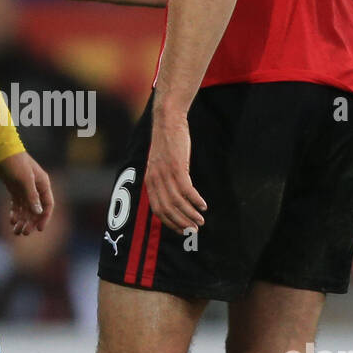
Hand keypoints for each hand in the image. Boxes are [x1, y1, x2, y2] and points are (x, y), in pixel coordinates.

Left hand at [0, 150, 53, 234]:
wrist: (0, 151)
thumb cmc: (15, 162)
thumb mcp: (25, 179)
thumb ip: (32, 196)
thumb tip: (38, 213)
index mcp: (43, 184)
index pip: (48, 205)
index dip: (44, 218)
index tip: (38, 229)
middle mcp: (36, 187)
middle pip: (36, 210)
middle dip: (30, 222)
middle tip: (24, 233)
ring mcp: (25, 189)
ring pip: (26, 209)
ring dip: (22, 220)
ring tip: (16, 231)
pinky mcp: (14, 189)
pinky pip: (17, 204)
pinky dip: (15, 213)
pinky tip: (12, 221)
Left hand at [144, 107, 205, 234]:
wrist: (167, 121)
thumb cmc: (167, 143)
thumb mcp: (160, 165)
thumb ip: (163, 180)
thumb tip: (174, 197)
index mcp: (149, 181)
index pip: (158, 210)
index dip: (171, 223)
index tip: (182, 231)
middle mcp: (155, 180)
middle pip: (168, 210)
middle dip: (181, 223)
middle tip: (194, 230)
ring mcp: (165, 174)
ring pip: (177, 202)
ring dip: (190, 214)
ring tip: (201, 220)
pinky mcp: (177, 166)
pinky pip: (186, 190)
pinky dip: (195, 200)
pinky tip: (203, 205)